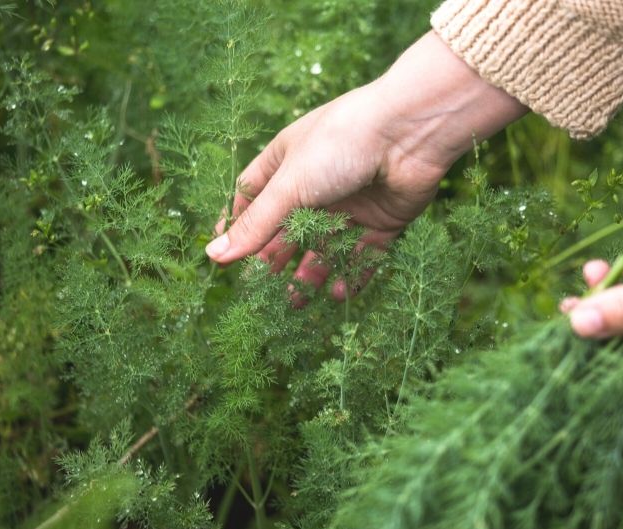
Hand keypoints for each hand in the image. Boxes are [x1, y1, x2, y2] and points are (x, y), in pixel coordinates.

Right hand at [205, 31, 526, 293]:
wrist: (409, 134)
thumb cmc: (340, 145)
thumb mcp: (290, 185)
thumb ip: (256, 225)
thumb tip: (213, 256)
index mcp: (288, 162)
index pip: (253, 196)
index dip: (239, 225)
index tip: (225, 257)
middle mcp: (318, 184)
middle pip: (289, 229)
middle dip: (276, 259)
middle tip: (263, 292)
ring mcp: (352, 203)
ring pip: (326, 247)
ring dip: (311, 274)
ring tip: (298, 300)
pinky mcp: (383, 221)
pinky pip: (363, 254)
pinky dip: (351, 275)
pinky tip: (339, 293)